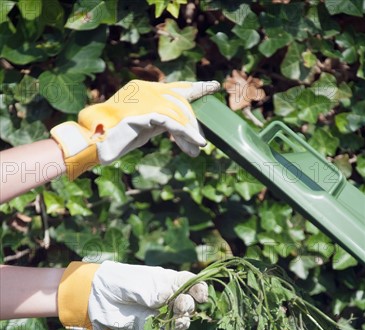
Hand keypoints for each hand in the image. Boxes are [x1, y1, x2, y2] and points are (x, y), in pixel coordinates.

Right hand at [50, 79, 219, 178]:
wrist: (92, 143)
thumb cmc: (113, 139)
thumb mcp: (142, 127)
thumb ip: (159, 122)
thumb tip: (181, 129)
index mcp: (143, 90)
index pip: (173, 87)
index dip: (194, 88)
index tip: (212, 87)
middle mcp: (145, 89)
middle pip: (179, 101)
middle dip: (193, 122)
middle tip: (200, 142)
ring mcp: (144, 98)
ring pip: (178, 111)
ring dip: (190, 132)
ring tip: (198, 148)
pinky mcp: (144, 112)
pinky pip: (173, 122)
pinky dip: (187, 133)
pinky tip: (196, 143)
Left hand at [58, 261, 207, 329]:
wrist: (96, 296)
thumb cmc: (118, 281)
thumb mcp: (136, 283)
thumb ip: (151, 291)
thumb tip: (166, 298)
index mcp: (167, 282)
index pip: (190, 284)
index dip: (199, 289)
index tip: (200, 295)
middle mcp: (167, 299)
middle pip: (188, 305)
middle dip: (188, 307)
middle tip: (180, 307)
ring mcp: (159, 316)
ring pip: (179, 324)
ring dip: (181, 325)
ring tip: (176, 323)